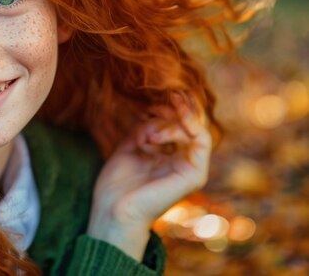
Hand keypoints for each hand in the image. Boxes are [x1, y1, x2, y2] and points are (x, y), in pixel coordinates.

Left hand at [87, 93, 211, 260]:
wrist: (112, 209)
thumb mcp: (131, 145)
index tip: (151, 103)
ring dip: (172, 120)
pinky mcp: (195, 175)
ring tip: (147, 134)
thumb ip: (146, 128)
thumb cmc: (118, 183)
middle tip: (157, 105)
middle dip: (176, 108)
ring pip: (197, 127)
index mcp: (172, 157)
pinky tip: (157, 134)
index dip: (171, 108)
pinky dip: (184, 126)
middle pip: (192, 122)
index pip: (183, 124)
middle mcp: (186, 162)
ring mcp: (193, 169)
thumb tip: (156, 111)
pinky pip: (201, 140)